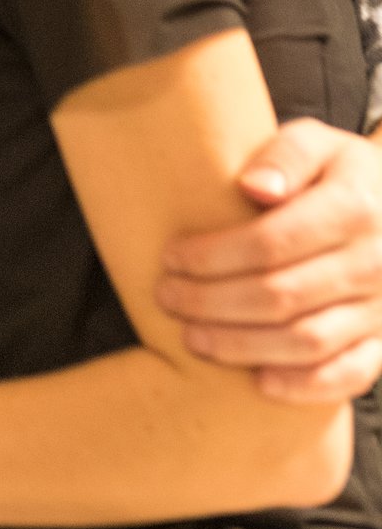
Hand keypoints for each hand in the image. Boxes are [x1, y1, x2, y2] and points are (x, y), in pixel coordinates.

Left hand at [157, 117, 381, 401]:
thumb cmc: (339, 172)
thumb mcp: (316, 142)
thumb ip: (284, 156)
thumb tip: (251, 186)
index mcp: (353, 208)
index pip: (270, 242)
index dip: (213, 256)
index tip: (172, 256)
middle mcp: (374, 262)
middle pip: (280, 295)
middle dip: (212, 302)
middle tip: (167, 297)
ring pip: (307, 341)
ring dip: (242, 346)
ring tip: (193, 338)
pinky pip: (351, 374)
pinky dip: (305, 385)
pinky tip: (259, 381)